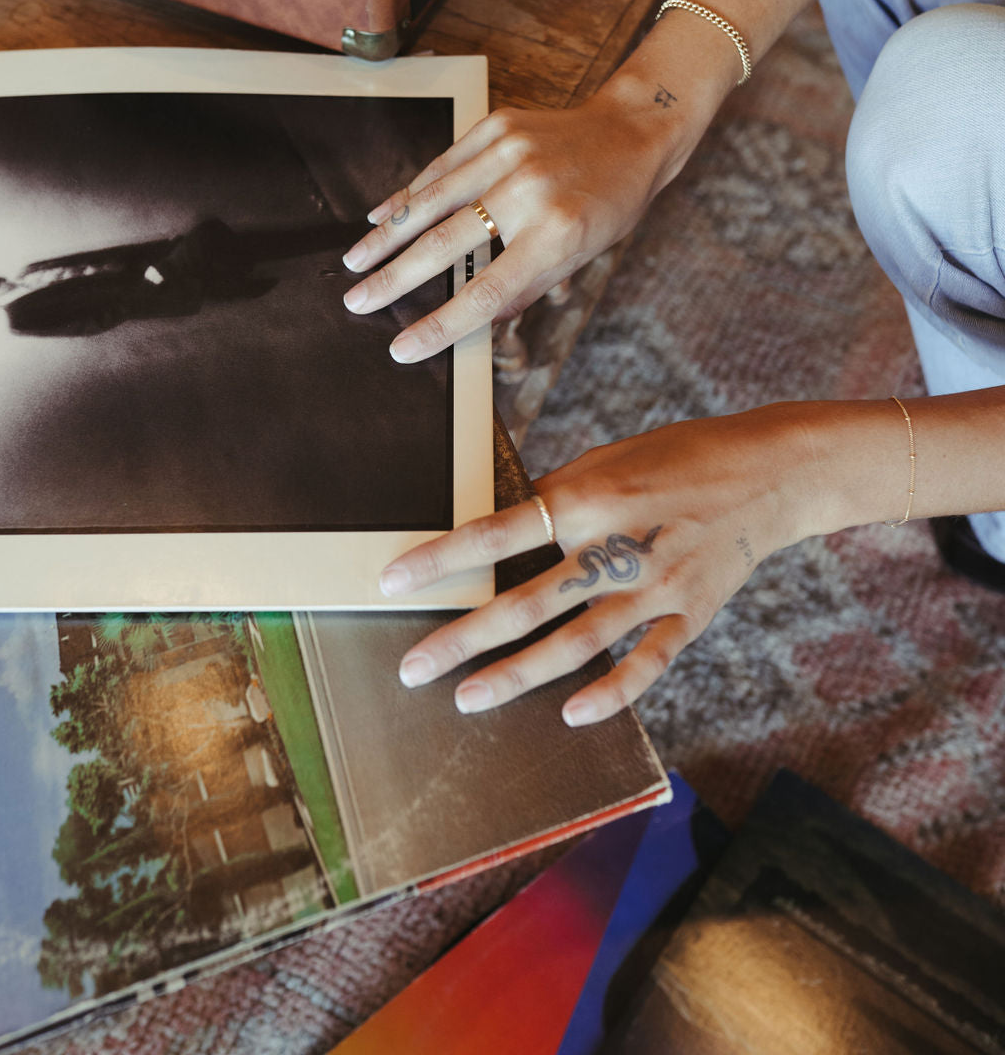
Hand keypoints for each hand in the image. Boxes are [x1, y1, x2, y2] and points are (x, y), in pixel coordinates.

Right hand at [341, 84, 696, 361]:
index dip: (439, 325)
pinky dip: (408, 194)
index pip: (486, 293)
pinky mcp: (496, 126)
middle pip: (445, 245)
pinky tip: (382, 216)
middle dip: (392, 279)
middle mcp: (528, 192)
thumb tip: (468, 320)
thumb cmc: (610, 202)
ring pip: (431, 201)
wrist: (631, 131)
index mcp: (557, 235)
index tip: (402, 348)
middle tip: (355, 301)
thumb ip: (524, 286)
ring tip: (353, 262)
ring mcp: (509, 153)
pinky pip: (441, 167)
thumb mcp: (582, 254)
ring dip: (387, 237)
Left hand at [378, 404, 815, 723]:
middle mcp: (619, 545)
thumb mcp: (612, 456)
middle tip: (412, 667)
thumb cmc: (682, 454)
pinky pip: (646, 664)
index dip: (442, 559)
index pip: (499, 532)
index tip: (393, 581)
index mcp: (591, 495)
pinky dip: (610, 693)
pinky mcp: (692, 614)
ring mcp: (658, 586)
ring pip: (576, 644)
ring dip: (517, 676)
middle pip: (527, 603)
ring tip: (466, 699)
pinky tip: (569, 713)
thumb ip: (559, 496)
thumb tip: (505, 529)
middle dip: (462, 638)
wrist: (774, 471)